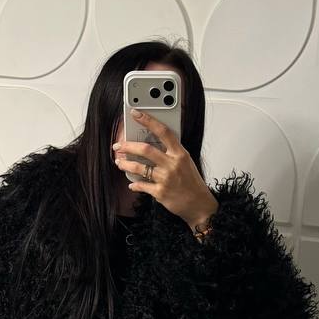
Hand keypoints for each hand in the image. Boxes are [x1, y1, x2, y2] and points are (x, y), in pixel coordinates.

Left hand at [113, 109, 217, 227]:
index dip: (148, 120)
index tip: (135, 113)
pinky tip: (132, 184)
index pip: (163, 132)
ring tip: (119, 162)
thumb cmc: (192, 182)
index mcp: (180, 153)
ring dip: (126, 164)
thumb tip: (152, 143)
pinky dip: (134, 185)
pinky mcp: (160, 193)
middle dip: (128, 146)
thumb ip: (171, 152)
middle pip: (146, 149)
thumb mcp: (186, 162)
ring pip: (140, 168)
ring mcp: (166, 179)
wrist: (199, 204)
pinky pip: (142, 186)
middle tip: (118, 145)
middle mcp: (172, 164)